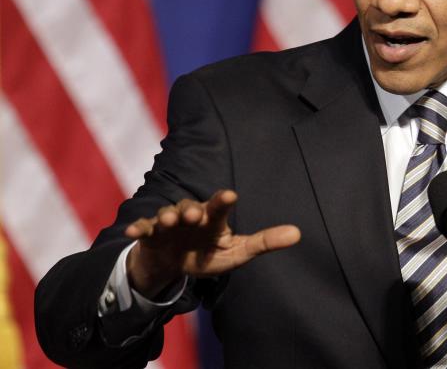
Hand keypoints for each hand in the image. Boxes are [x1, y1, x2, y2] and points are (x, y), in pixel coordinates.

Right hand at [124, 189, 300, 297]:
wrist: (173, 264)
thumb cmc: (209, 253)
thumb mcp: (237, 252)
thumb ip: (264, 242)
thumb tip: (298, 234)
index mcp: (213, 219)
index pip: (219, 207)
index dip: (223, 201)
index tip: (229, 195)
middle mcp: (191, 216)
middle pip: (190, 208)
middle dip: (192, 210)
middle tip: (194, 216)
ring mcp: (169, 224)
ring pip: (167, 215)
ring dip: (167, 216)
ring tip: (169, 221)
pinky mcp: (150, 235)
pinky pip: (144, 229)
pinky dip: (139, 228)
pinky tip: (135, 231)